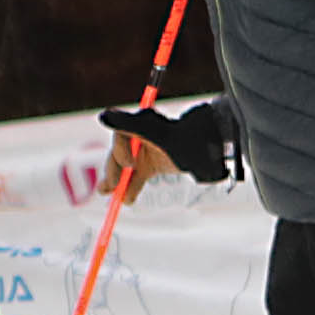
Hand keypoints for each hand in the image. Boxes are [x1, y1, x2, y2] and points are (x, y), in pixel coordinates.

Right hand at [100, 98, 237, 184]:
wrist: (210, 153)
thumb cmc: (186, 140)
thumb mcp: (157, 133)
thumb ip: (128, 125)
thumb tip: (103, 114)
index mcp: (140, 124)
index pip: (119, 136)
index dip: (120, 151)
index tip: (129, 165)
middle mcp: (139, 138)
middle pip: (118, 154)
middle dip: (113, 172)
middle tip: (110, 188)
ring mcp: (144, 153)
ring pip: (123, 169)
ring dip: (116, 182)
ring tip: (107, 194)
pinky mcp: (149, 166)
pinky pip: (136, 178)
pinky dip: (131, 188)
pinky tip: (127, 200)